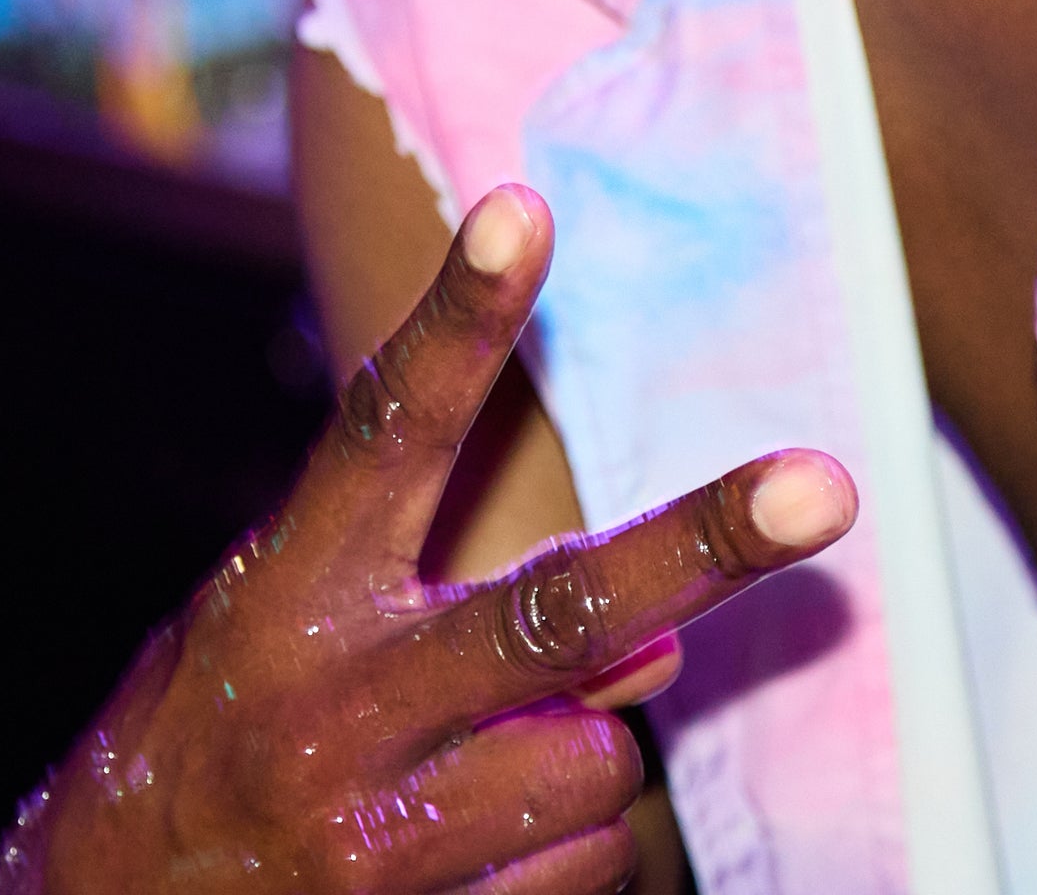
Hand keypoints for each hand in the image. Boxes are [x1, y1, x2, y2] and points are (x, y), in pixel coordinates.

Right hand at [0, 185, 856, 892]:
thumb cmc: (212, 752)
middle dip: (698, 546)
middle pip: (551, 613)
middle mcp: (334, 709)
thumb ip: (444, 611)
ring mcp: (379, 841)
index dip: (458, 321)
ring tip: (467, 777)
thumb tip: (656, 652)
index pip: (382, 431)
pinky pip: (581, 875)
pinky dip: (552, 861)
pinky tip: (460, 861)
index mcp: (285, 598)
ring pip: (596, 763)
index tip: (521, 208)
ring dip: (572, 762)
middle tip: (823, 485)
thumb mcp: (286, 640)